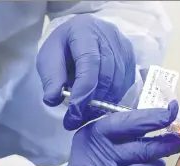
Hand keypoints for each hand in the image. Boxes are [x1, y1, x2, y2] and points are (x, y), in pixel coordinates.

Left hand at [36, 14, 134, 129]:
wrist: (79, 36)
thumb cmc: (63, 48)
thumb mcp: (48, 59)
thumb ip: (51, 78)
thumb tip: (53, 99)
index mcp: (84, 30)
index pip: (89, 63)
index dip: (83, 91)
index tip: (74, 113)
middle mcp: (109, 35)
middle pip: (106, 75)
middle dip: (92, 102)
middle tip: (77, 120)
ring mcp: (123, 46)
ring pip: (118, 82)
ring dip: (103, 103)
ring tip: (86, 116)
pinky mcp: (131, 57)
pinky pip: (126, 84)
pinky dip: (113, 98)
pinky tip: (100, 106)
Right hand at [62, 100, 179, 165]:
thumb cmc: (92, 162)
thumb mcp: (97, 139)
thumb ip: (124, 129)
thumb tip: (162, 119)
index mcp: (96, 135)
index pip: (131, 123)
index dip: (155, 118)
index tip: (172, 112)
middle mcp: (102, 155)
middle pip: (146, 148)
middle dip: (167, 145)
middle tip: (179, 141)